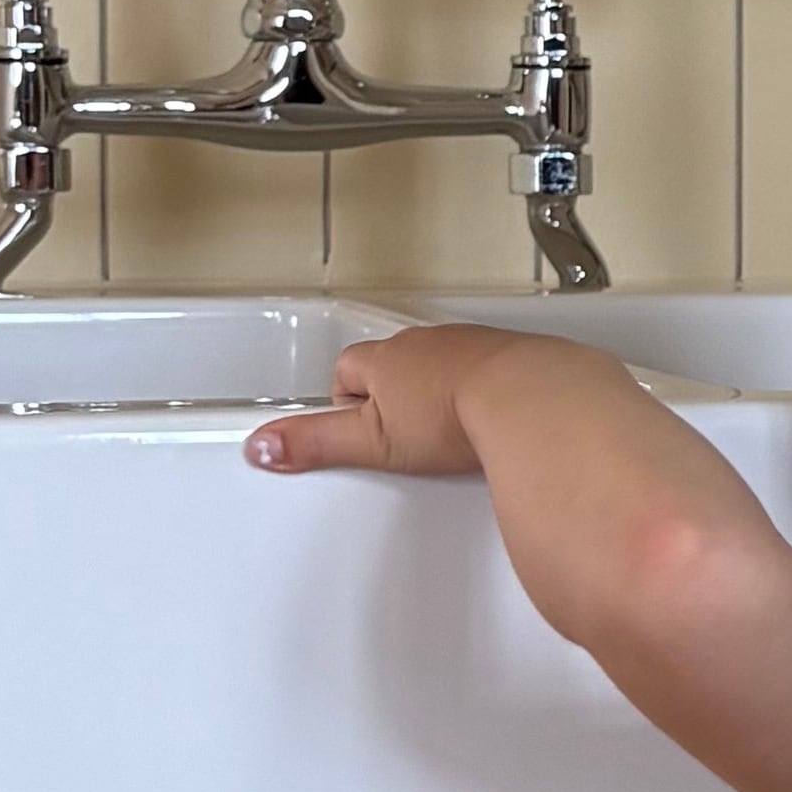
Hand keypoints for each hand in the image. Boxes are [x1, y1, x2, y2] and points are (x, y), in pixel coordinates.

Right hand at [243, 325, 496, 480]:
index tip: (355, 426)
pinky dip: (486, 391)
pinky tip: (491, 421)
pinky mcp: (514, 361)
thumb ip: (315, 442)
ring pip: (444, 365)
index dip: (347, 400)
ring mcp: (475, 348)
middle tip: (401, 434)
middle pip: (396, 364)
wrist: (527, 400)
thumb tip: (263, 447)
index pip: (348, 368)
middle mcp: (430, 345)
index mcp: (387, 359)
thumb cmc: (454, 413)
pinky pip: (490, 372)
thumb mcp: (371, 441)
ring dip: (441, 390)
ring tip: (447, 431)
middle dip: (394, 395)